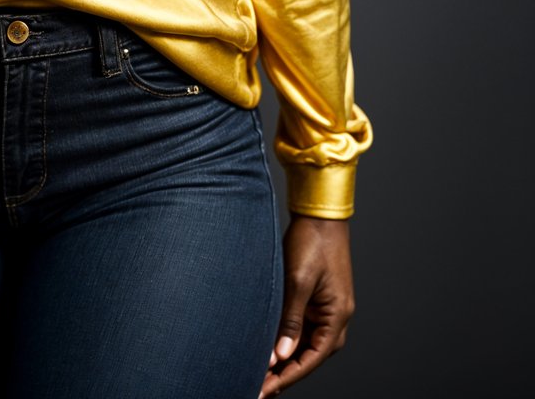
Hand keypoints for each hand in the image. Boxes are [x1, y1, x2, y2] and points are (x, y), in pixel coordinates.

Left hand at [259, 216, 353, 396]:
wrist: (318, 213)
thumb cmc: (311, 242)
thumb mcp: (298, 281)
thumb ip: (290, 320)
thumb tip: (281, 356)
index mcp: (337, 317)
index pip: (312, 359)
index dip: (287, 377)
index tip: (264, 389)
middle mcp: (335, 318)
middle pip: (309, 357)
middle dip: (284, 374)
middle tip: (257, 386)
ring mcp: (326, 309)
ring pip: (304, 344)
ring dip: (284, 358)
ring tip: (258, 373)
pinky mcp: (316, 300)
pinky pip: (301, 327)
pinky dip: (285, 339)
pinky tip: (268, 348)